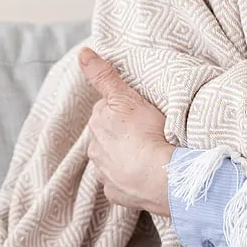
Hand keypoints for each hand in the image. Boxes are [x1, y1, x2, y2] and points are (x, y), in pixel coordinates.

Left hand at [79, 47, 174, 216]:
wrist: (163, 176)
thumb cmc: (149, 133)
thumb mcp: (126, 97)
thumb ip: (103, 76)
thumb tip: (83, 53)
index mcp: (97, 123)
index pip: (106, 109)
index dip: (125, 109)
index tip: (141, 113)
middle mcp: (94, 148)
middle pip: (107, 134)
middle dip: (122, 133)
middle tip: (147, 133)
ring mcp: (104, 173)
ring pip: (112, 159)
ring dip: (125, 156)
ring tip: (148, 154)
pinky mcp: (115, 193)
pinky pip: (121, 183)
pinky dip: (130, 179)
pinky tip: (144, 175)